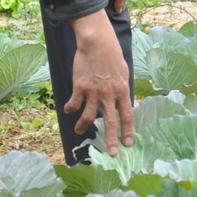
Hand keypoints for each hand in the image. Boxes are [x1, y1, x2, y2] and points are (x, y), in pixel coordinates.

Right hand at [64, 9, 133, 155]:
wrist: (96, 42)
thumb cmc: (112, 54)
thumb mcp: (124, 72)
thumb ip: (123, 88)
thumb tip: (125, 101)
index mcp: (122, 90)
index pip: (127, 116)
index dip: (128, 131)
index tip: (128, 143)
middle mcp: (108, 94)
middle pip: (110, 122)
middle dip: (111, 139)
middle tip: (112, 153)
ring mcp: (93, 92)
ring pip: (88, 116)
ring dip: (83, 127)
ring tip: (80, 132)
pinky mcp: (80, 87)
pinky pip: (74, 104)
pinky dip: (70, 109)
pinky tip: (68, 111)